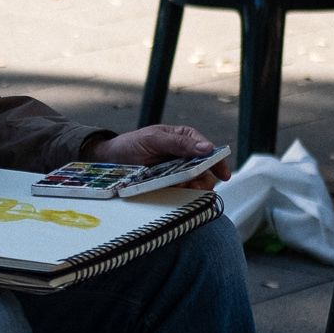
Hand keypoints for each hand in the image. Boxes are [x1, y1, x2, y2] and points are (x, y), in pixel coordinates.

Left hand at [83, 125, 230, 187]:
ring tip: (184, 187)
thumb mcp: (153, 139)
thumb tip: (206, 147)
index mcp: (185, 139)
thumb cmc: (131, 144)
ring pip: (197, 182)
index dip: (217, 161)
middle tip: (196, 185)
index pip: (208, 149)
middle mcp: (184, 155)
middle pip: (205, 169)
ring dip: (194, 187)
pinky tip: (176, 192)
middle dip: (204, 178)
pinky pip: (183, 191)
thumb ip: (178, 143)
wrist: (110, 160)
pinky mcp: (169, 185)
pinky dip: (183, 194)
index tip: (223, 174)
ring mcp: (178, 171)